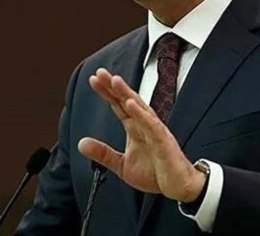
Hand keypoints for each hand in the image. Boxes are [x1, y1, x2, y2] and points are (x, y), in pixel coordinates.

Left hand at [77, 68, 205, 202]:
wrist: (178, 186)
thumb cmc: (155, 173)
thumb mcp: (122, 165)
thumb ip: (103, 153)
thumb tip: (81, 143)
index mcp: (135, 128)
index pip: (118, 105)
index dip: (107, 92)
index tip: (94, 80)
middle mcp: (145, 125)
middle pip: (128, 100)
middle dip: (114, 86)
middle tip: (100, 72)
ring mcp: (155, 131)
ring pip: (140, 108)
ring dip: (127, 94)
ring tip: (115, 81)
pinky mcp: (164, 141)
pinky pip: (152, 125)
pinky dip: (141, 114)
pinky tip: (131, 104)